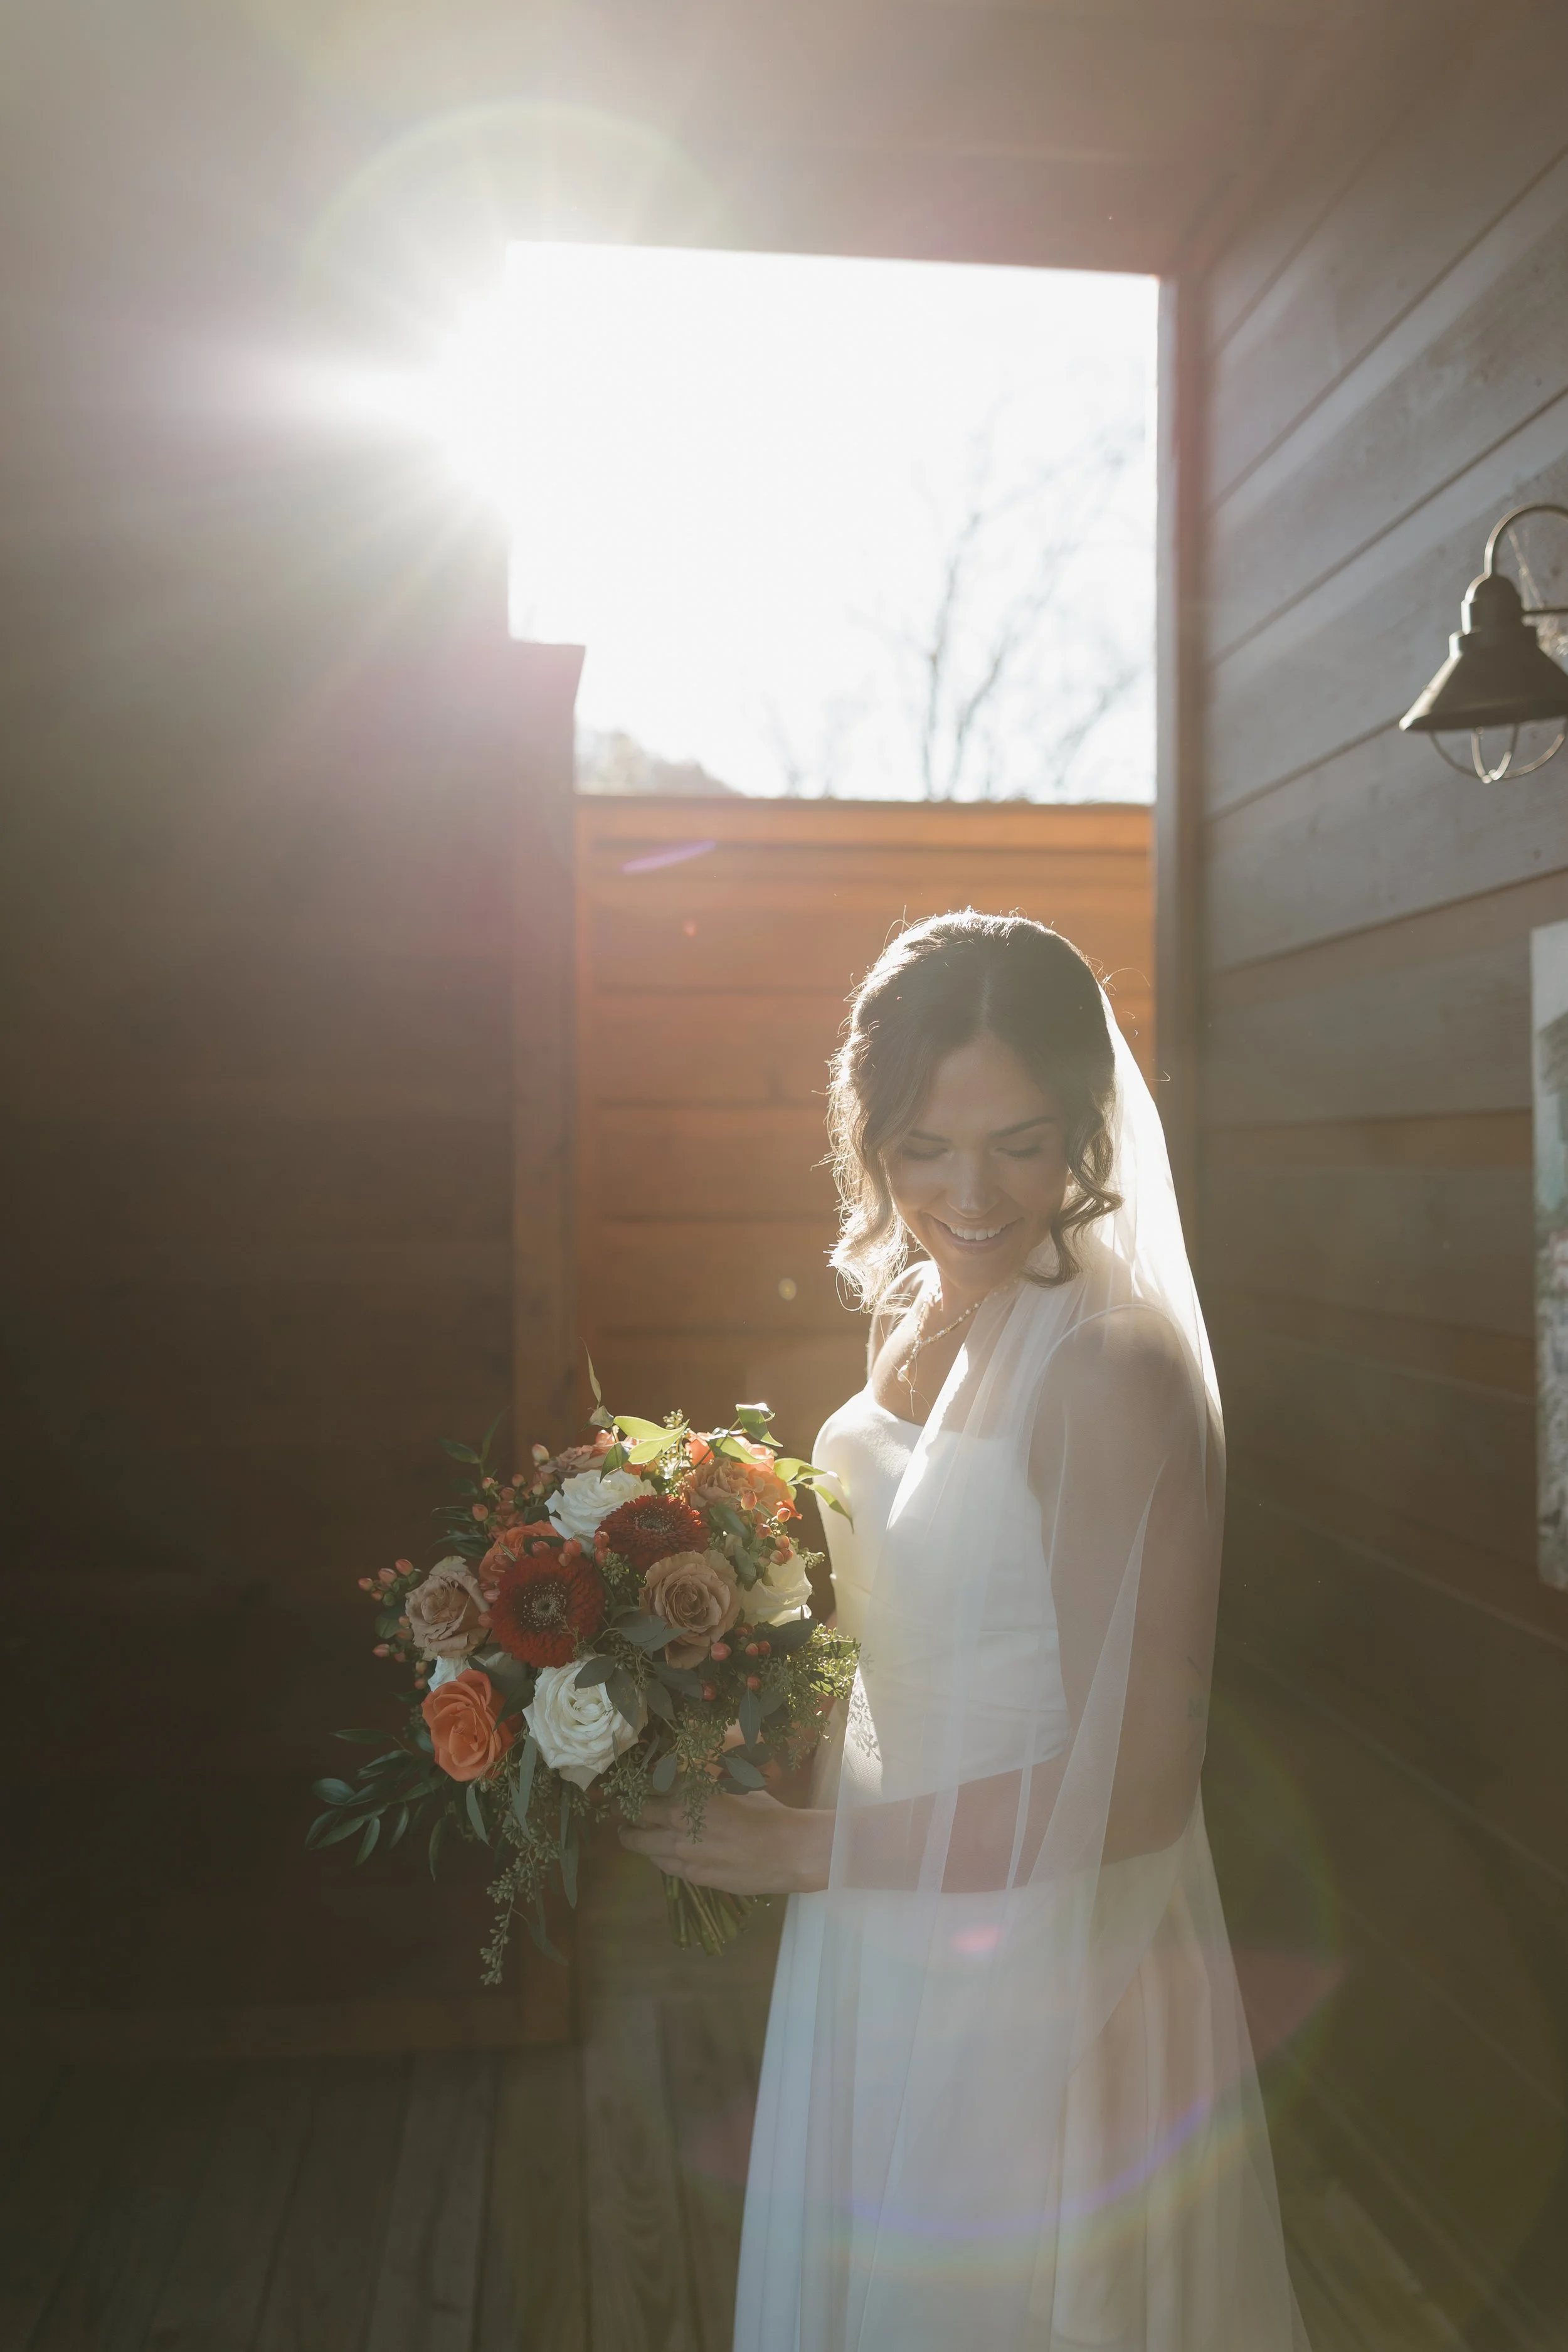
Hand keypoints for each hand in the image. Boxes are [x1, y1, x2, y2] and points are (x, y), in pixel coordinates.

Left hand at [618, 1790, 832, 1895]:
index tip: (628, 1786)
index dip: (637, 1785)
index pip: (650, 1785)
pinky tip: (655, 1852)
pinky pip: (660, 1863)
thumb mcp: (733, 1785)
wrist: (784, 1850)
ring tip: (626, 1832)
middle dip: (624, 1809)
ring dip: (630, 1835)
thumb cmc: (764, 1812)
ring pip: (640, 1842)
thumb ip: (705, 1784)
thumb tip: (689, 1777)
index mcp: (689, 1789)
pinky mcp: (688, 1873)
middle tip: (618, 1808)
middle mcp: (677, 1817)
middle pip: (636, 1812)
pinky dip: (654, 1855)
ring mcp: (680, 1848)